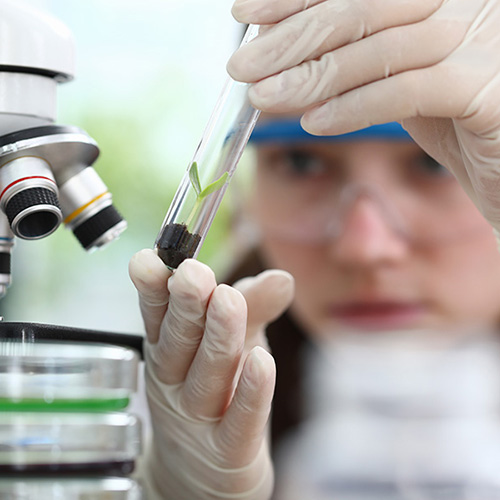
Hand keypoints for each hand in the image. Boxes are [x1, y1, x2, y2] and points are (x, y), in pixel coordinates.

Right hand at [129, 249, 293, 498]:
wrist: (206, 471)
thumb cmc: (218, 390)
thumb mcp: (233, 341)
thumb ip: (253, 308)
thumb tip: (282, 277)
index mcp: (170, 349)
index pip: (158, 316)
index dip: (153, 289)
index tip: (151, 259)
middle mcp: (176, 381)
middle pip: (179, 341)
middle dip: (186, 304)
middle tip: (192, 272)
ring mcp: (198, 418)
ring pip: (207, 376)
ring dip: (217, 337)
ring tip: (227, 299)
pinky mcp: (228, 450)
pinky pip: (239, 421)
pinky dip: (250, 393)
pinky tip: (262, 360)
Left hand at [227, 0, 499, 232]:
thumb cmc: (452, 122)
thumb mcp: (396, 79)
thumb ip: (353, 64)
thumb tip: (281, 62)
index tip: (246, 15)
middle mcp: (466, 0)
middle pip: (361, 7)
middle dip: (291, 39)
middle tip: (243, 67)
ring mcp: (484, 38)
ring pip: (379, 47)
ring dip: (311, 77)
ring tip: (265, 98)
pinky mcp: (490, 87)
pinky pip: (410, 89)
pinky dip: (355, 106)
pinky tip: (316, 123)